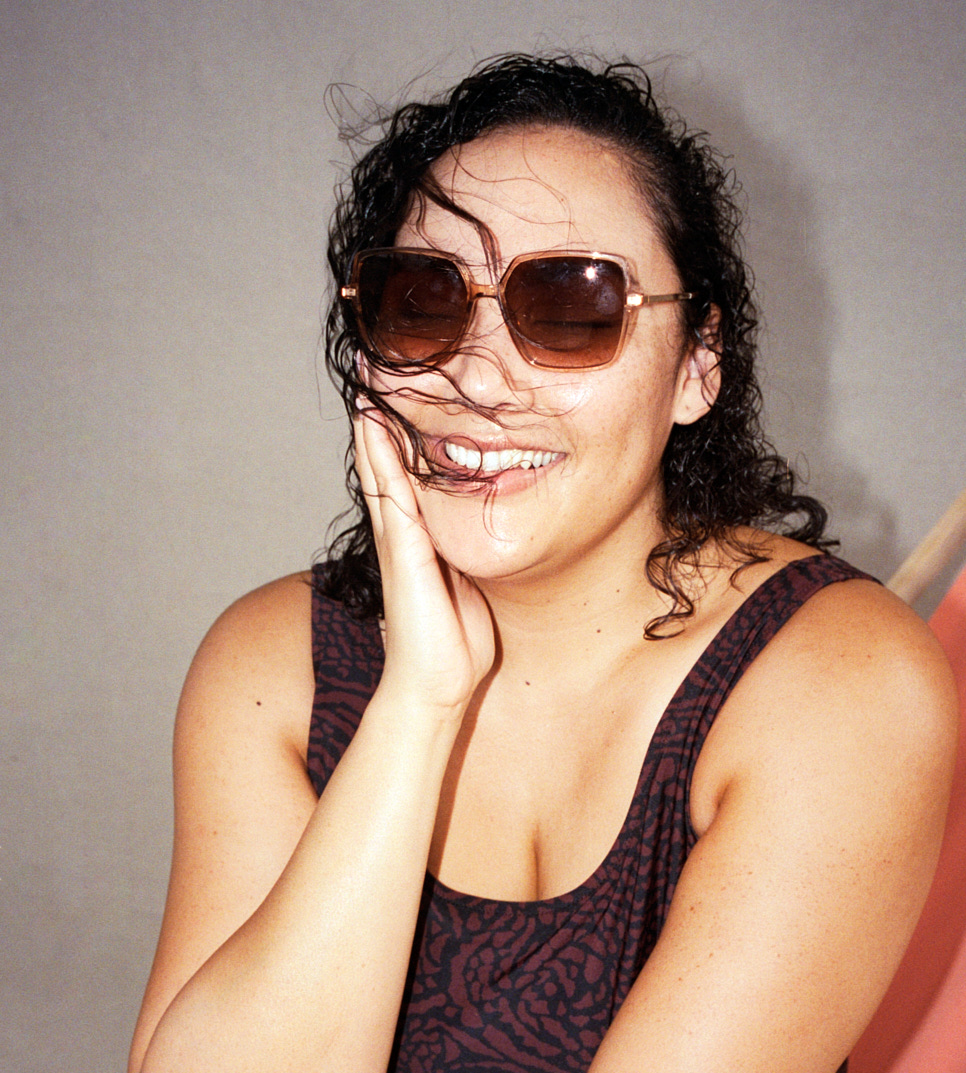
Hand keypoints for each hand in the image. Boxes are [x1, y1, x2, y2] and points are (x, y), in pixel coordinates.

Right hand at [355, 412, 495, 711]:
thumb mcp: (471, 589)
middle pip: (386, 470)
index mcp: (421, 545)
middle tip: (370, 377)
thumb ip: (469, 560)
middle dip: (378, 427)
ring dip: (373, 433)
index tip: (397, 404)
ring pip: (382, 475)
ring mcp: (399, 545)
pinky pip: (392, 496)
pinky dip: (382, 460)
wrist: (436, 687)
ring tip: (365, 389)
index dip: (400, 444)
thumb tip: (485, 538)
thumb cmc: (455, 646)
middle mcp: (403, 539)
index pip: (407, 482)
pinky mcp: (403, 554)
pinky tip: (374, 429)